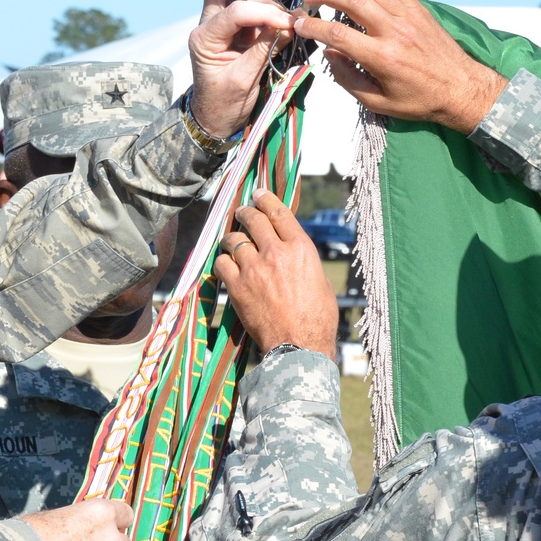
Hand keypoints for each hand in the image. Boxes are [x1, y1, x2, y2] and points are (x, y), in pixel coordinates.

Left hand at [188, 0, 295, 139]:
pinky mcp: (236, 28)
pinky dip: (269, 5)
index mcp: (204, 38)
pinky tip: (286, 10)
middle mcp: (209, 24)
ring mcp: (222, 23)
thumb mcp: (244, 80)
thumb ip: (264, 50)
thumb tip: (290, 26)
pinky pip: (251, 5)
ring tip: (288, 4)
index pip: (236, 11)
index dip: (265, 12)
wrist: (214, 119)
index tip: (288, 23)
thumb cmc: (223, 104)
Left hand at [213, 190, 337, 356]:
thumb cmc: (316, 318)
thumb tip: (289, 250)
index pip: (279, 212)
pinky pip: (221, 263)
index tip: (258, 194)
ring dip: (231, 238)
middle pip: (253, 219)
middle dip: (245, 212)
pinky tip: (225, 266)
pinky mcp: (236, 286)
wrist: (299, 345)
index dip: (266, 199)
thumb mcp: (319, 279)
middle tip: (241, 213)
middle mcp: (276, 253)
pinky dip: (222, 262)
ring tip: (231, 241)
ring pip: (233, 239)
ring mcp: (254, 269)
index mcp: (301, 248)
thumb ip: (301, 259)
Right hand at [294, 0, 507, 133]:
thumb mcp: (377, 102)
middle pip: (352, 0)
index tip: (299, 23)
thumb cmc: (418, 100)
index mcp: (381, 57)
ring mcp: (408, 15)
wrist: (460, 88)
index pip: (338, 34)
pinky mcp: (418, 8)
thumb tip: (329, 53)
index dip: (313, 26)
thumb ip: (347, 78)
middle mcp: (394, 31)